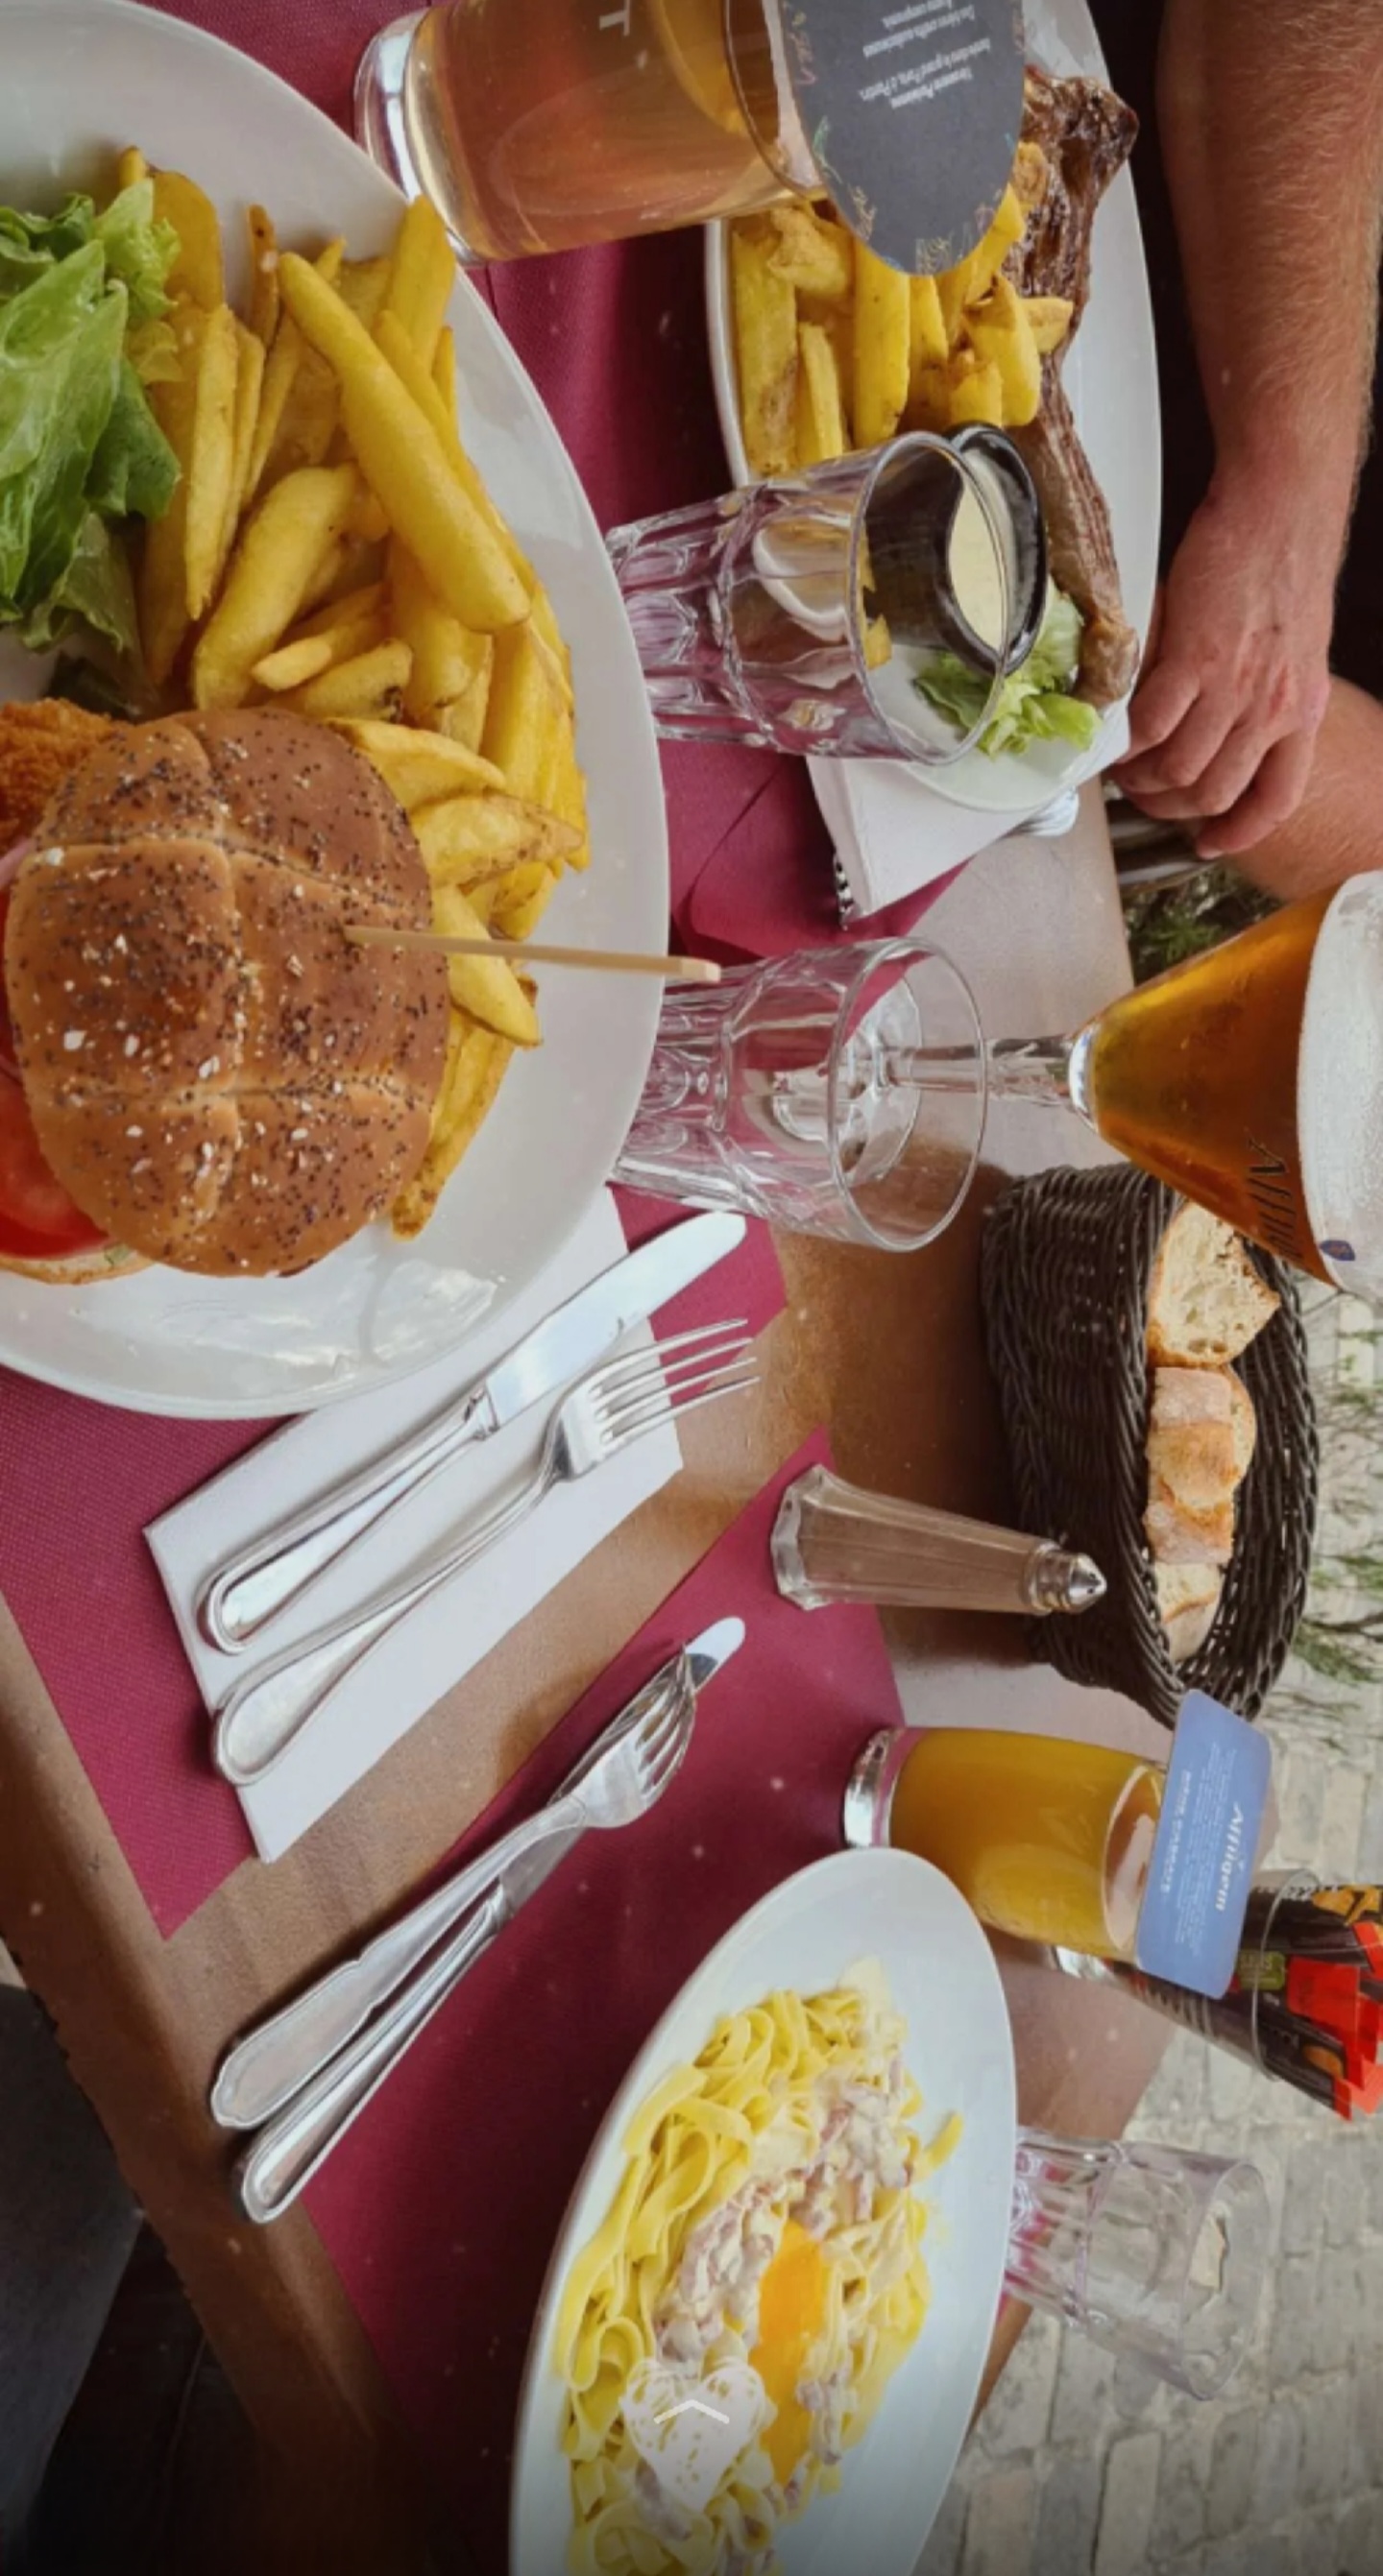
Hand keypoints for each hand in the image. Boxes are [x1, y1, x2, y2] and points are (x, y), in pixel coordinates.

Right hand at [1113, 474, 1334, 859]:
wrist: (1281, 512)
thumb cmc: (1284, 565)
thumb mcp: (1297, 649)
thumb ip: (1269, 693)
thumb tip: (1227, 723)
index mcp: (1302, 710)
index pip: (1277, 796)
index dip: (1241, 829)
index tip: (1211, 841)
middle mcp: (1273, 708)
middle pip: (1215, 791)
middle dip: (1171, 805)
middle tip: (1142, 794)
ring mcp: (1235, 688)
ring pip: (1180, 768)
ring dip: (1143, 776)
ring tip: (1122, 764)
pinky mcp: (1197, 660)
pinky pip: (1153, 726)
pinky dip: (1128, 739)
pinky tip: (1115, 732)